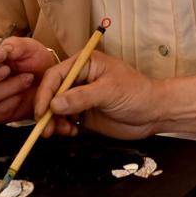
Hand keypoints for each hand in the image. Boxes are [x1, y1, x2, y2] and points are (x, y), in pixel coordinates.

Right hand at [0, 37, 57, 123]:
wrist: (49, 82)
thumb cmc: (34, 61)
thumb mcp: (29, 48)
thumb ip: (15, 45)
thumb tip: (4, 48)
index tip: (2, 54)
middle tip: (7, 70)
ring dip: (10, 86)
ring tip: (28, 78)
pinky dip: (15, 101)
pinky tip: (24, 93)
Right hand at [33, 50, 157, 139]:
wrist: (153, 113)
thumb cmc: (137, 93)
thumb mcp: (109, 92)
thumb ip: (81, 97)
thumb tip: (54, 104)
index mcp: (85, 64)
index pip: (56, 75)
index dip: (44, 93)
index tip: (41, 111)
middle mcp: (79, 79)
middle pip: (51, 93)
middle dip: (46, 111)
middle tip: (46, 129)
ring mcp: (80, 97)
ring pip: (55, 109)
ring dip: (53, 122)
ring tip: (62, 131)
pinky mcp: (84, 113)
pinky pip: (64, 120)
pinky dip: (63, 128)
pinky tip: (72, 132)